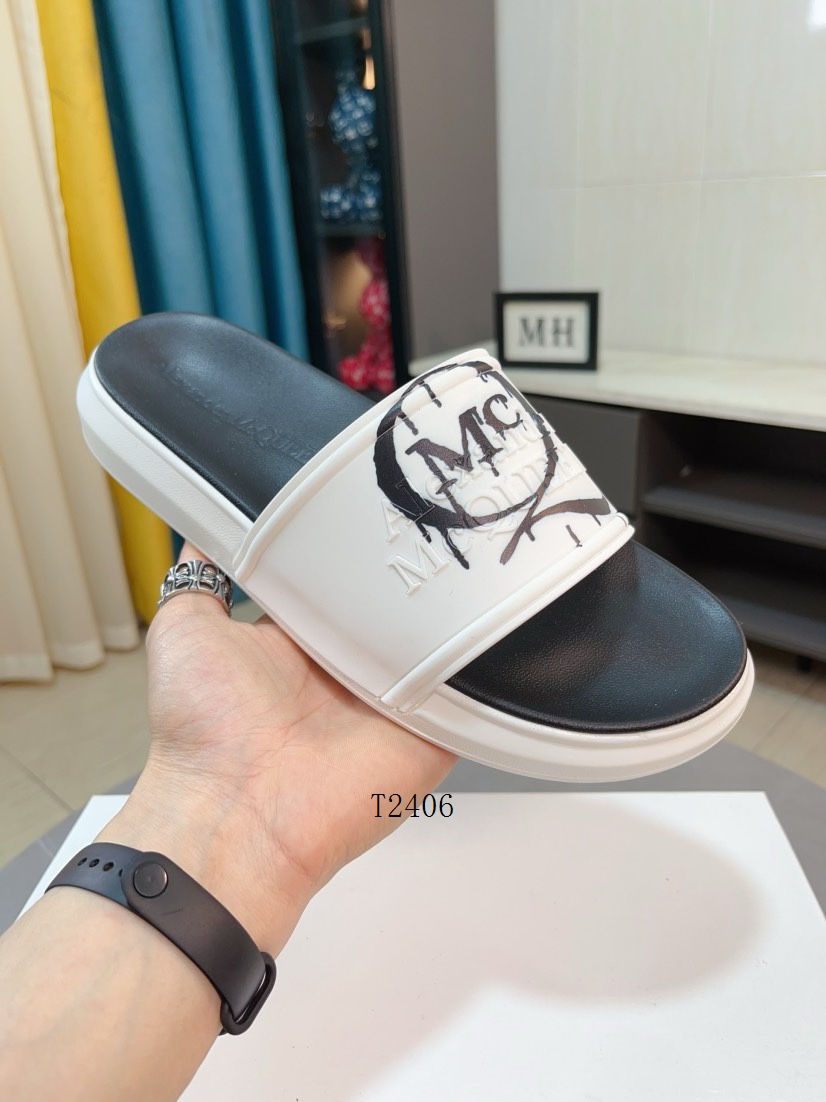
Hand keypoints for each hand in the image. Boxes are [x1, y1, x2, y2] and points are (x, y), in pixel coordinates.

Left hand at [104, 543, 456, 949]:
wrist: (235, 814)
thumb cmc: (202, 728)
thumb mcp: (184, 628)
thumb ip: (201, 575)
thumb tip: (207, 523)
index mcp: (301, 639)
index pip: (340, 577)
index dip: (353, 540)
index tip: (373, 494)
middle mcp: (350, 667)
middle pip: (395, 604)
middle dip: (409, 567)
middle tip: (432, 513)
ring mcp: (395, 699)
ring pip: (439, 637)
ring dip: (450, 606)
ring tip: (475, 550)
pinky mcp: (433, 731)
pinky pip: (473, 687)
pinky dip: (486, 658)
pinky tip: (494, 612)